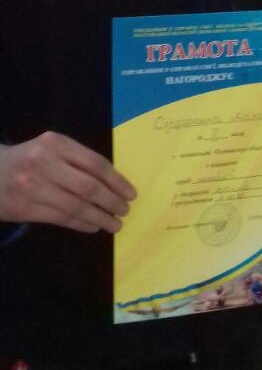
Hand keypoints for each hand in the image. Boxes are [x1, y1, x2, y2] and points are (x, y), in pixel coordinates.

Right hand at [0, 132, 135, 233]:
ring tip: (115, 224)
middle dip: (111, 201)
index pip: (95, 163)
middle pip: (88, 187)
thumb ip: (77, 160)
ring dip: (99, 217)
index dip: (117, 181)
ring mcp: (31, 187)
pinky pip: (60, 219)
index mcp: (55, 144)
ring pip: (75, 207)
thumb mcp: (51, 149)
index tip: (131, 193)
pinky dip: (81, 224)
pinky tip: (93, 226)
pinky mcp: (23, 208)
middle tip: (125, 211)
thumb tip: (114, 183)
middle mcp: (43, 163)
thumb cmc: (29, 159)